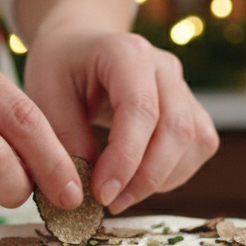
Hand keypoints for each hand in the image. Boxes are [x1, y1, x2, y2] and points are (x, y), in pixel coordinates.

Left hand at [21, 28, 218, 213]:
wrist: (80, 43)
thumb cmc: (61, 66)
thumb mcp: (45, 94)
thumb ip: (64, 138)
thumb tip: (82, 190)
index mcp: (127, 53)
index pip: (141, 110)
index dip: (126, 158)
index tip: (102, 194)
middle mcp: (164, 67)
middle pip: (177, 129)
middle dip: (146, 176)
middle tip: (110, 202)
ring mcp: (183, 86)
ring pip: (195, 141)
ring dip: (163, 178)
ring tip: (122, 194)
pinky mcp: (190, 108)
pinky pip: (199, 146)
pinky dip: (175, 172)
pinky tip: (141, 179)